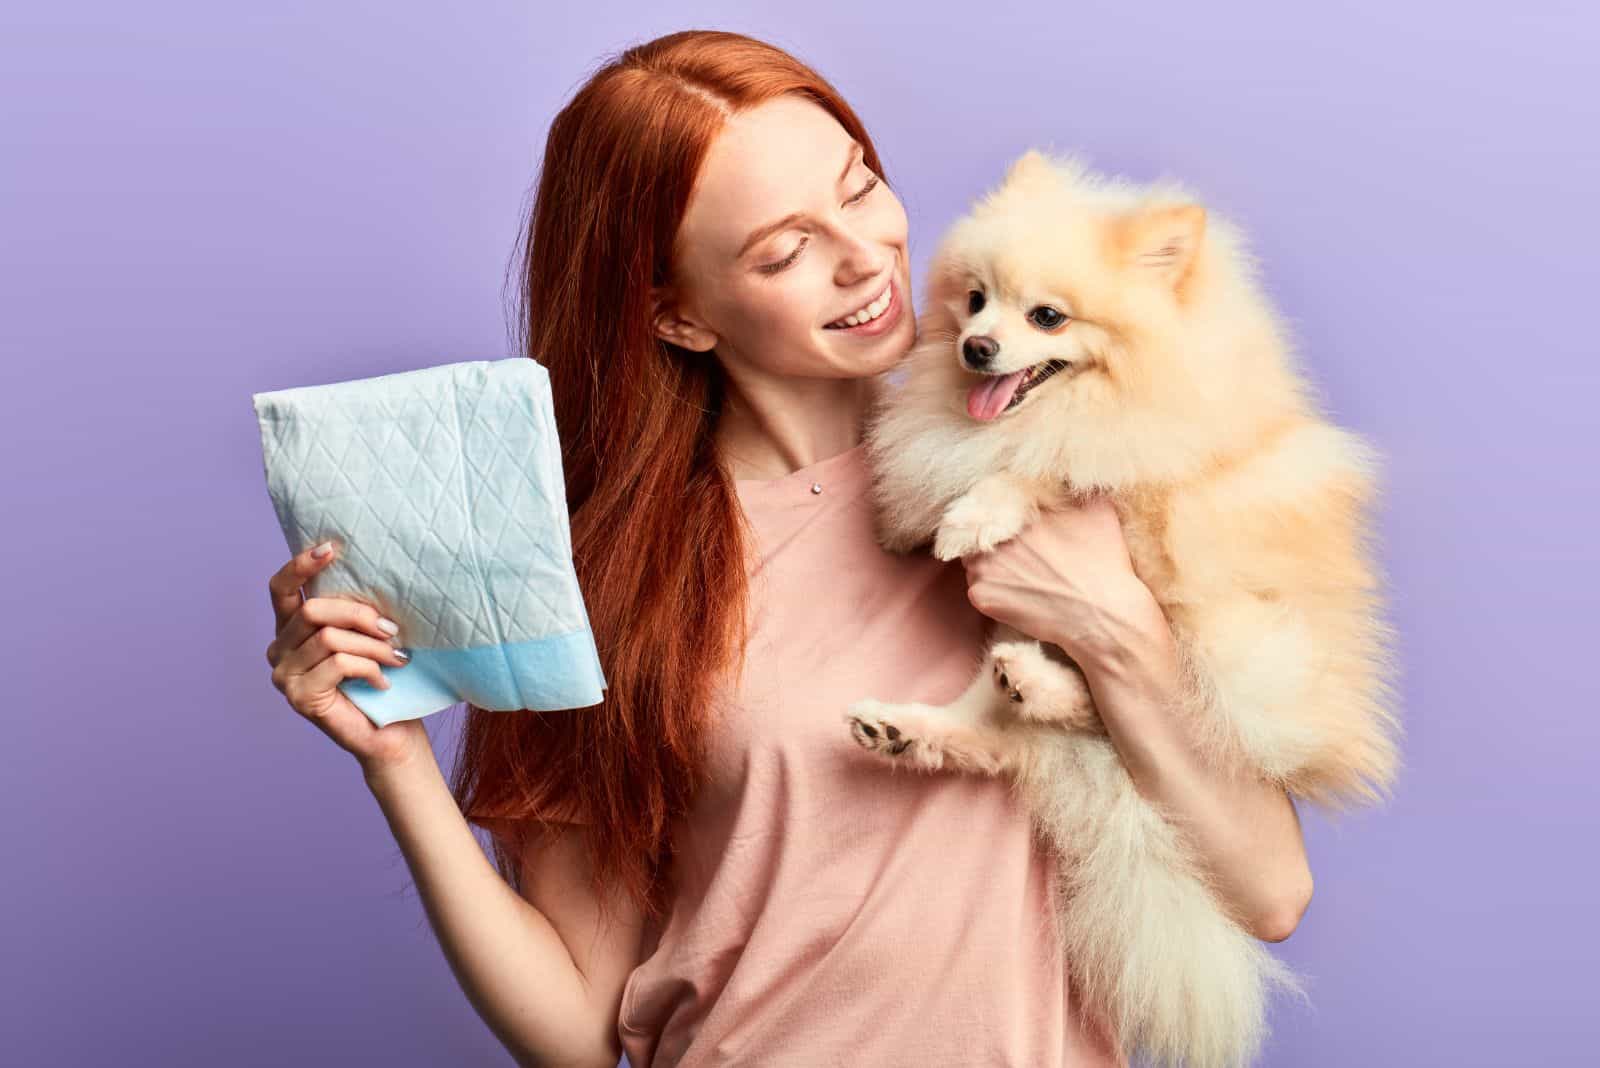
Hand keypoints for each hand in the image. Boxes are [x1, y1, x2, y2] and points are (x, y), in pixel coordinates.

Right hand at [264, 541, 430, 775]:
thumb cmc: (382, 679)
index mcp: (292, 629)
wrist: (390, 734)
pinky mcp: (299, 697)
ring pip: (329, 638)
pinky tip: (384, 682)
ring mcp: (284, 676)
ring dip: (372, 646)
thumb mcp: (367, 635)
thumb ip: (354, 611)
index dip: (301, 565)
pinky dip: (369, 669)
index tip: (332, 548)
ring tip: (398, 658)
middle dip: (359, 615)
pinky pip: (337, 664)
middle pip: (313, 611)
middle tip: (392, 630)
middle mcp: (279, 650)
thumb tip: (373, 573)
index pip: (282, 588)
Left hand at [959, 493, 1163, 667]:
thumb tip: (1066, 478)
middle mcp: (995, 535)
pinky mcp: (982, 597)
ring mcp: (984, 567)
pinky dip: (992, 593)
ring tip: (1021, 576)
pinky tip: (1018, 596)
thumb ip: (1074, 489)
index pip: (994, 502)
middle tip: (1020, 555)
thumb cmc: (1104, 563)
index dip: (1001, 513)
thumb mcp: (1099, 510)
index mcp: (1018, 511)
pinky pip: (977, 590)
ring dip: (990, 566)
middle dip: (994, 540)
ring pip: (975, 561)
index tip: (1014, 525)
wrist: (1102, 615)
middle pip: (981, 531)